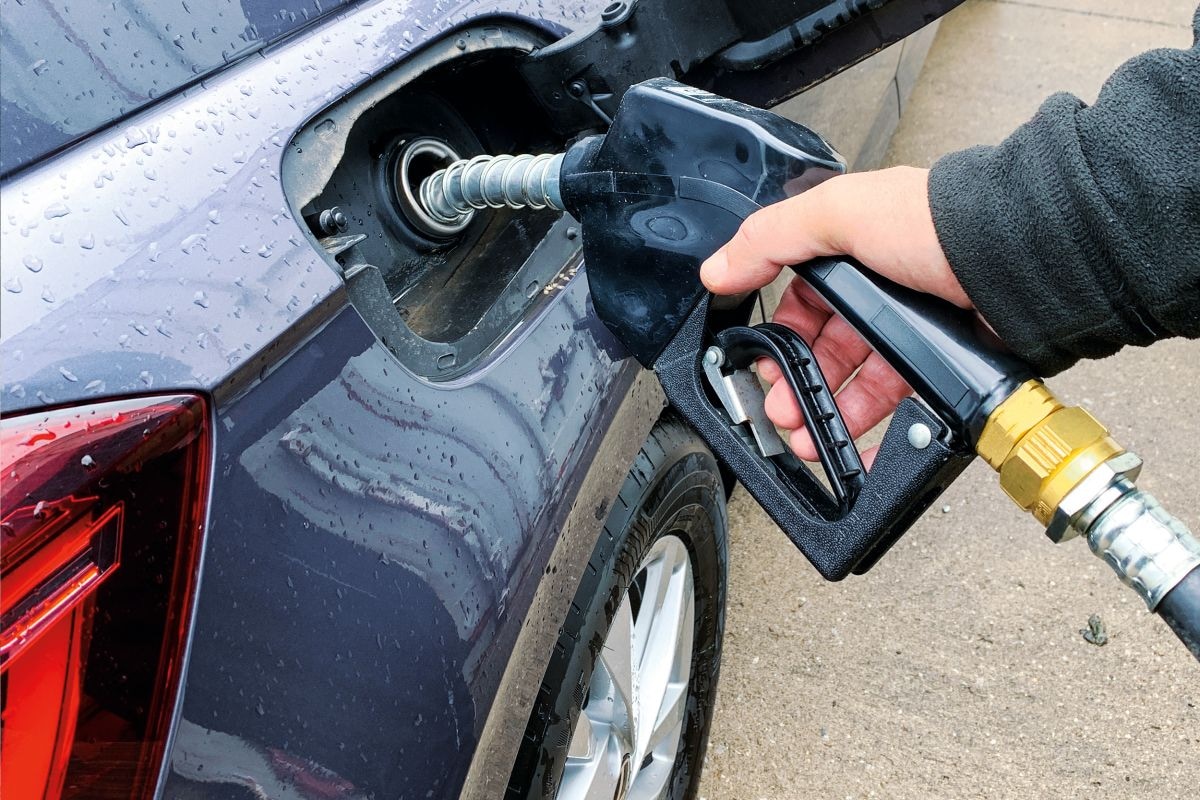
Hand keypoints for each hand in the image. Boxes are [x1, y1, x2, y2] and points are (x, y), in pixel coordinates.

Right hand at [700, 167, 968, 463]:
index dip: (778, 336)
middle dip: (798, 385)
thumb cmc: (940, 224)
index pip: (800, 299)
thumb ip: (768, 239)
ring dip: (829, 415)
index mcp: (853, 249)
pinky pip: (903, 408)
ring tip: (811, 440)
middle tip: (782, 413)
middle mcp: (884, 288)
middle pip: (826, 349)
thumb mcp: (836, 213)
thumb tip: (717, 268)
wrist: (1020, 260)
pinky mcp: (942, 362)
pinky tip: (859, 450)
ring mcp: (914, 328)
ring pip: (859, 383)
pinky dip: (878, 434)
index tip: (763, 366)